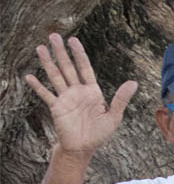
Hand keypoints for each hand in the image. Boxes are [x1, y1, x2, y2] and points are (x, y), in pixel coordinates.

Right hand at [23, 34, 137, 159]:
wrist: (84, 148)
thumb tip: (134, 82)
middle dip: (61, 52)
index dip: (79, 54)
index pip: (85, 68)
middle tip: (53, 35)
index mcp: (92, 91)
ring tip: (40, 48)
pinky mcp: (56, 108)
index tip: (73, 40)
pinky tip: (30, 77)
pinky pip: (46, 95)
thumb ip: (121, 99)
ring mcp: (65, 98)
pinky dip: (38, 86)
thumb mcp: (114, 116)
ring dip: (47, 63)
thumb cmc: (100, 133)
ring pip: (55, 76)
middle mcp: (77, 91)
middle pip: (68, 68)